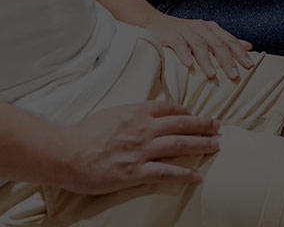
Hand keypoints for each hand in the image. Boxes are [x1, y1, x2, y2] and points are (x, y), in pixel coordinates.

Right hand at [54, 100, 219, 194]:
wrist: (66, 153)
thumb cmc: (84, 133)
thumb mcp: (111, 113)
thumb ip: (131, 113)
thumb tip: (144, 113)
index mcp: (136, 112)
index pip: (170, 108)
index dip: (185, 111)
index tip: (194, 114)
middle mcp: (143, 129)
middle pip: (181, 124)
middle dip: (203, 124)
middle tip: (217, 126)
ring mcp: (141, 151)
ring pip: (179, 145)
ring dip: (201, 144)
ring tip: (215, 145)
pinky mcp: (135, 172)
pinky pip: (166, 172)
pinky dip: (184, 173)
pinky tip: (196, 176)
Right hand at [141, 12, 251, 79]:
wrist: (155, 23)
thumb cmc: (184, 33)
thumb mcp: (207, 35)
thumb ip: (226, 41)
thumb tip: (249, 46)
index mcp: (211, 28)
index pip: (229, 40)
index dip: (240, 53)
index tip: (250, 66)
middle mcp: (201, 27)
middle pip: (217, 44)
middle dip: (227, 60)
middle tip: (234, 76)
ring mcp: (186, 30)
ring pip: (199, 45)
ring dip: (206, 61)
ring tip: (212, 75)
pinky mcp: (171, 35)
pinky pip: (179, 44)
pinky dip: (184, 54)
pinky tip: (189, 65)